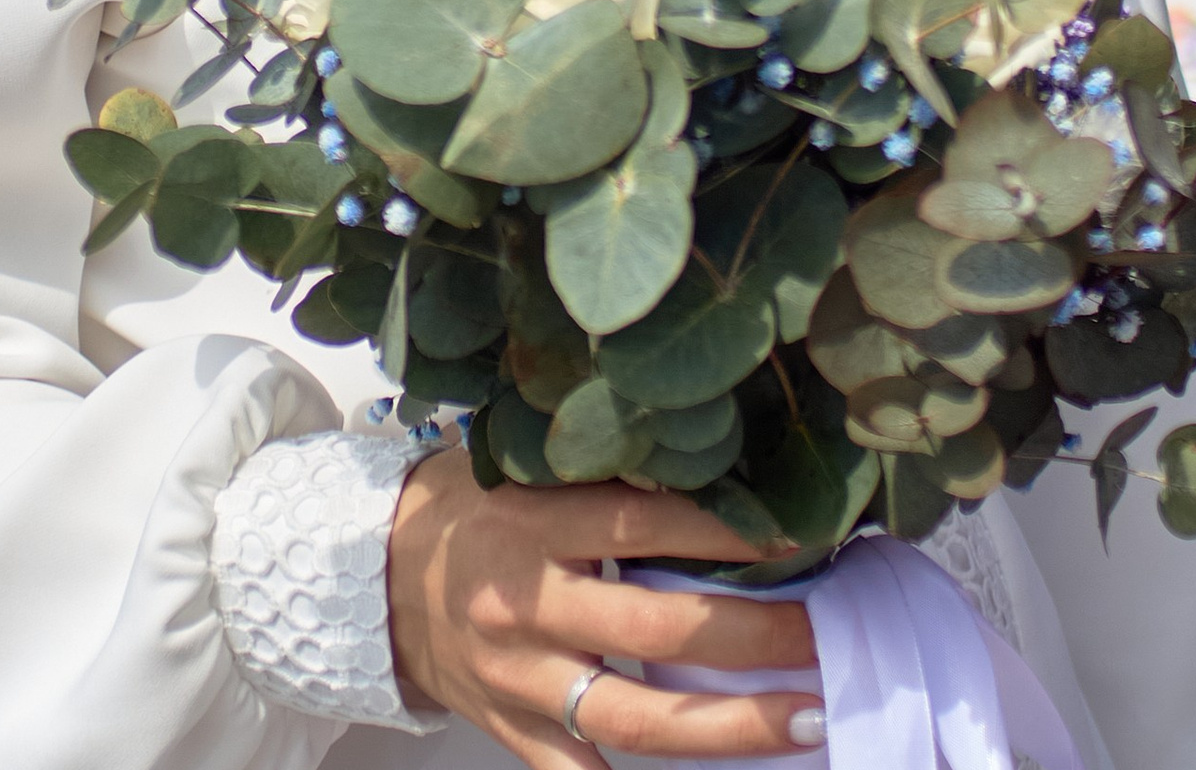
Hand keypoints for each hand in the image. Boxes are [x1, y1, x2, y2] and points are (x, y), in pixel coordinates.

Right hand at [388, 450, 820, 769]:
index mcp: (535, 523)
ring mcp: (521, 680)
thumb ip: (603, 473)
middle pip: (658, 630)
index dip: (723, 533)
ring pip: (636, 720)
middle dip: (756, 636)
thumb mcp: (523, 468)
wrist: (368, 576)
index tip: (798, 536)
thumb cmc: (468, 506)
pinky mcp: (511, 732)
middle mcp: (529, 605)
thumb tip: (715, 463)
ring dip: (732, 727)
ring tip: (810, 718)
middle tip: (827, 633)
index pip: (642, 524)